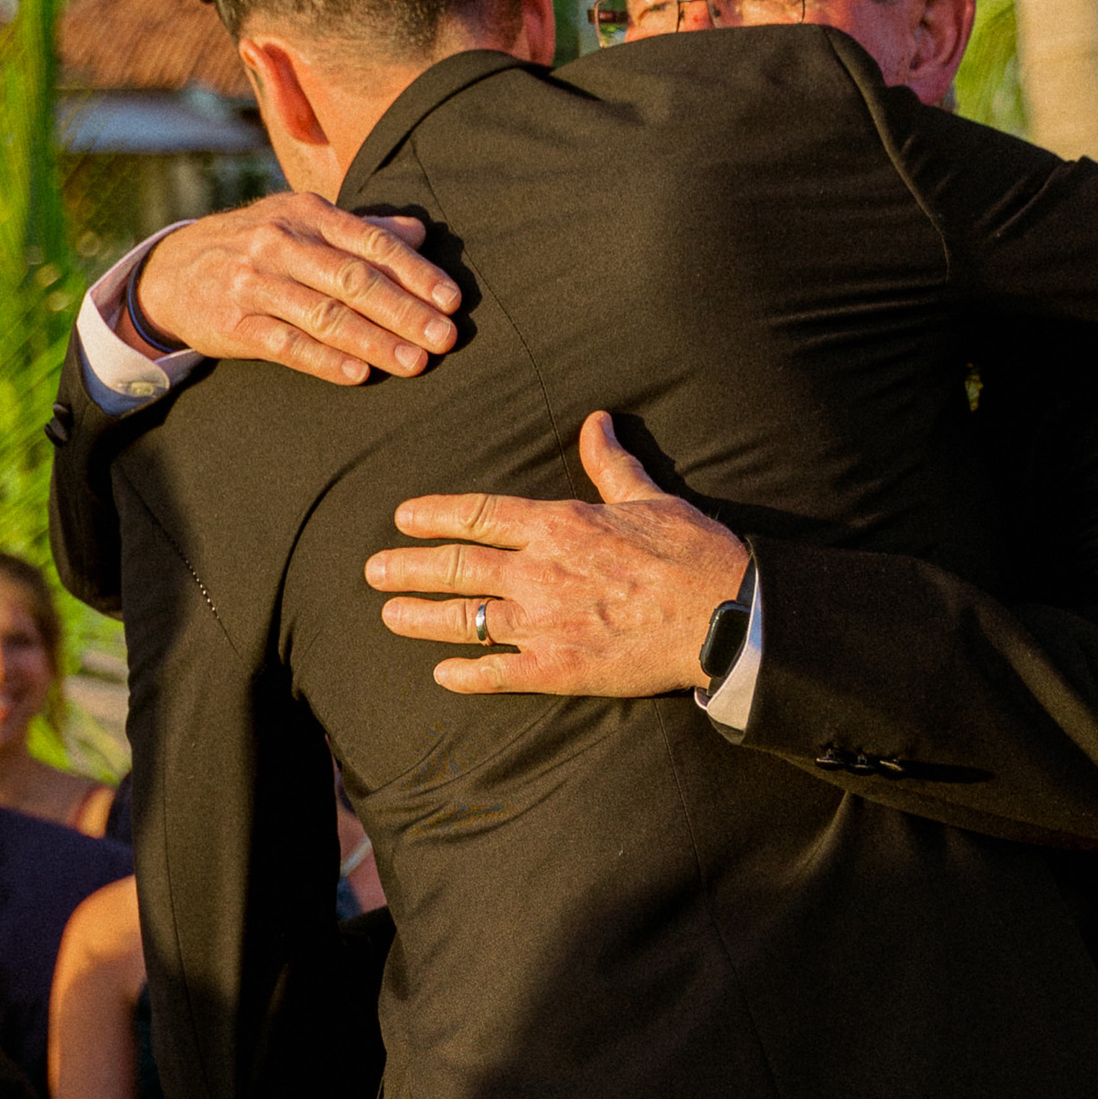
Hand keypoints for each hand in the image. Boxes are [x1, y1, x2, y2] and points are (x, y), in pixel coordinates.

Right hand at [131, 199, 458, 385]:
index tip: (452, 301)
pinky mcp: (235, 323)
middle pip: (354, 280)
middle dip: (404, 311)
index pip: (372, 244)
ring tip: (415, 363)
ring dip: (375, 341)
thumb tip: (420, 232)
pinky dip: (324, 360)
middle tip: (445, 338)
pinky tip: (359, 374)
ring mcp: (256, 283)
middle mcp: (283, 243)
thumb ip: (361, 230)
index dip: (416, 272)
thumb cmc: (256, 246)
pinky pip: (286, 344)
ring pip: (325, 314)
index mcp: (308, 215)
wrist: (175, 269)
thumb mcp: (303, 223)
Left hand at [367, 411, 749, 697]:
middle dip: (407, 567)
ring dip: (420, 618)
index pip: (477, 515)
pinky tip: (442, 676)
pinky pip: (496, 673)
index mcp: (557, 524)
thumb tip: (596, 422)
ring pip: (463, 619)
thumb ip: (609, 464)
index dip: (434, 516)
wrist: (723, 614)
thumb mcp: (647, 496)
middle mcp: (538, 571)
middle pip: (455, 567)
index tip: (404, 519)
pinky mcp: (557, 669)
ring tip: (389, 615)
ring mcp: (543, 623)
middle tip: (374, 571)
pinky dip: (465, 675)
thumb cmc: (691, 552)